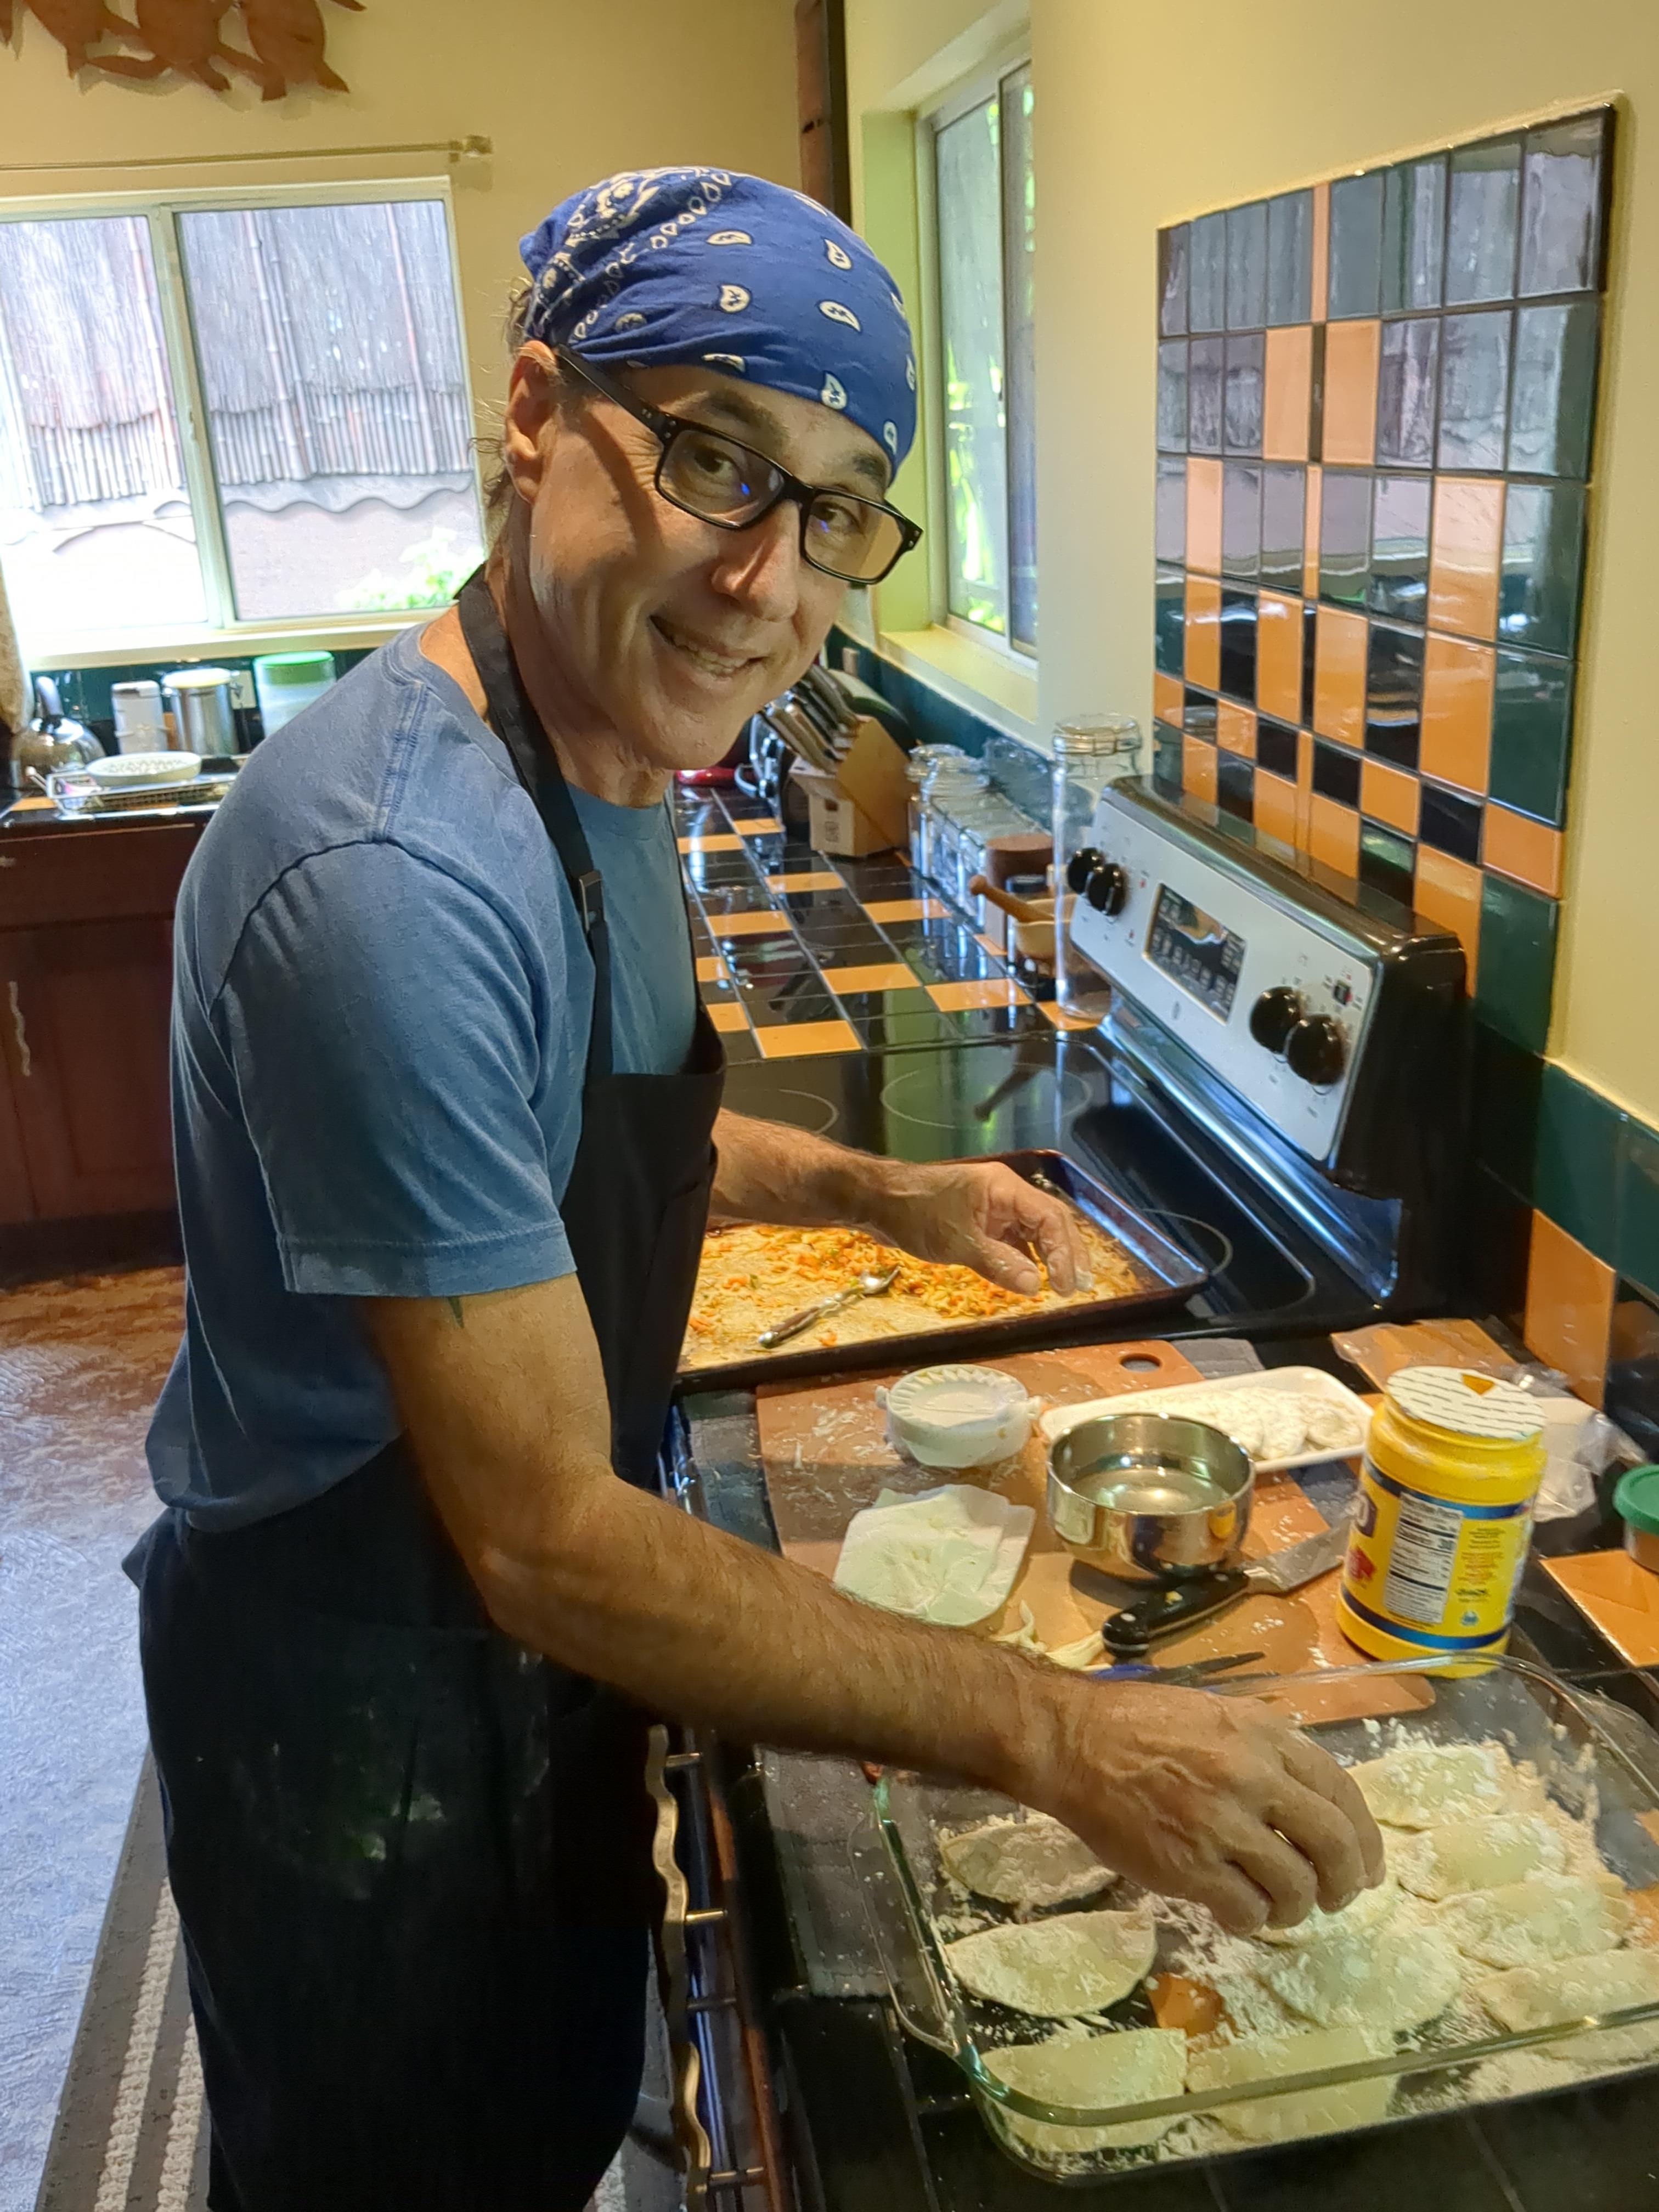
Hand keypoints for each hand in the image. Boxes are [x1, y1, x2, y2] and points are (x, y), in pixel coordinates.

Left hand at [864, 1160, 1090, 1296]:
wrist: (879, 1202)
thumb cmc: (915, 1213)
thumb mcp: (957, 1241)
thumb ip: (998, 1262)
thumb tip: (1034, 1286)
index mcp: (1004, 1189)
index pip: (1050, 1218)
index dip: (1064, 1252)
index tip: (1066, 1285)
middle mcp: (1005, 1195)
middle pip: (1050, 1222)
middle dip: (1067, 1254)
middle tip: (1078, 1287)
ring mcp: (993, 1208)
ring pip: (1034, 1231)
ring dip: (1050, 1257)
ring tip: (1063, 1286)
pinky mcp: (981, 1221)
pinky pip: (1013, 1239)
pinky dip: (1025, 1258)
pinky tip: (1032, 1279)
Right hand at [1027, 1676, 1384, 1934]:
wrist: (1073, 1742)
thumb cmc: (1139, 1723)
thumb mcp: (1217, 1714)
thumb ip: (1265, 1748)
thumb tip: (1307, 1796)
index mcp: (1265, 1735)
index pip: (1340, 1792)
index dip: (1364, 1836)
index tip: (1367, 1864)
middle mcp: (1254, 1777)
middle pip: (1334, 1844)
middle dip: (1346, 1882)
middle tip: (1337, 1898)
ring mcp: (1222, 1824)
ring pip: (1296, 1887)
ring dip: (1296, 1907)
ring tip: (1279, 1909)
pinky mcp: (1190, 1867)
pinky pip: (1246, 1910)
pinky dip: (1250, 1920)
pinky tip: (1236, 1914)